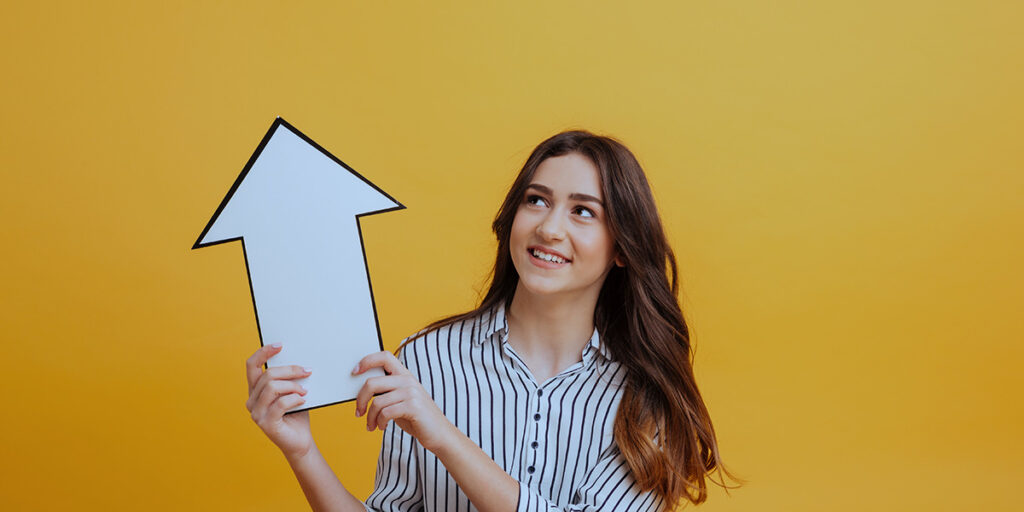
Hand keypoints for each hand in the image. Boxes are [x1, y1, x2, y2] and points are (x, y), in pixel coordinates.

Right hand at [245, 343, 313, 461]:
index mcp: (255, 390)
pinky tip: (304, 400)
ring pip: (272, 387)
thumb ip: (289, 378)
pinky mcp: (266, 423)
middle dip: (290, 370)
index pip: (251, 366)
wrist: (300, 441)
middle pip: (267, 375)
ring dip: (293, 385)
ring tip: (305, 390)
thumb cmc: (297, 414)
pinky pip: (280, 403)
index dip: (263, 352)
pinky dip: (295, 398)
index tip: (280, 345)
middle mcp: (251, 400)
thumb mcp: (292, 391)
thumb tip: (299, 361)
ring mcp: (256, 413)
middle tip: (307, 371)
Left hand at [353, 351, 455, 452]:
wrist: (440, 433)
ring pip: (377, 401)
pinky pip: (385, 413)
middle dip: (360, 399)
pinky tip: (382, 427)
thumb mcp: (401, 400)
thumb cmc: (416, 418)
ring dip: (370, 417)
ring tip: (372, 425)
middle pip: (372, 382)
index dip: (367, 361)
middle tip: (358, 411)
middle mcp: (408, 380)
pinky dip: (379, 422)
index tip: (355, 371)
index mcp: (405, 375)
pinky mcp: (413, 407)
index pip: (384, 357)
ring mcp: (412, 393)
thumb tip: (362, 391)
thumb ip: (386, 392)